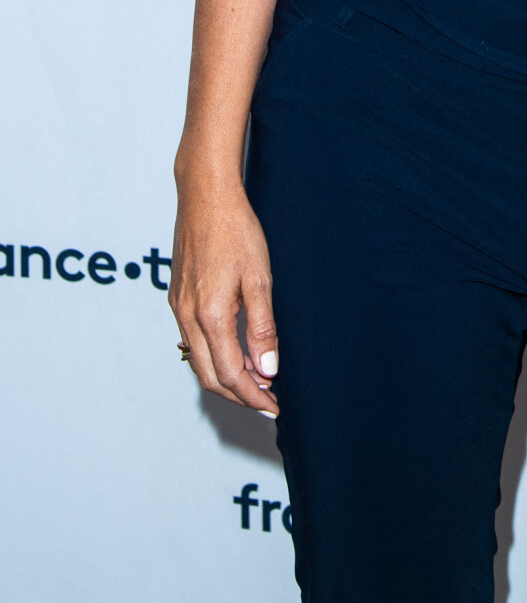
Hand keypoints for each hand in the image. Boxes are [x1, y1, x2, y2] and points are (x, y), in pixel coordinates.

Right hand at [169, 175, 279, 416]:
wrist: (205, 196)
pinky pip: (191, 340)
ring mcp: (178, 307)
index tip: (274, 406)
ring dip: (224, 377)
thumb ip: (262, 327)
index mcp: (209, 315)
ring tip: (254, 380)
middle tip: (266, 400)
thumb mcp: (259, 278)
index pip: (231, 374)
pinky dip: (212, 356)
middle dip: (238, 395)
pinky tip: (232, 350)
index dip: (253, 396)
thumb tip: (267, 369)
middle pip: (209, 376)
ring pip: (197, 360)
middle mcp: (187, 316)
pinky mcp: (176, 296)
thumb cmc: (236, 230)